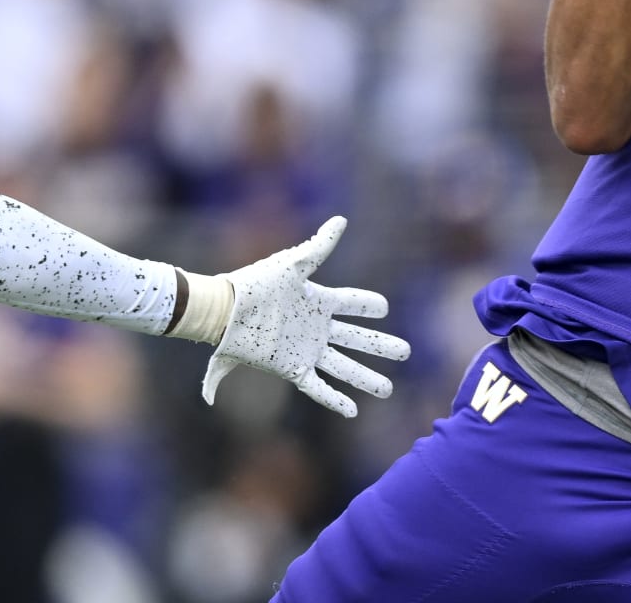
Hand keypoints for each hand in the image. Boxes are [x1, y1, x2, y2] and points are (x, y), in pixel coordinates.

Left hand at [201, 217, 410, 417]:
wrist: (224, 311)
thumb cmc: (254, 284)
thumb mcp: (292, 264)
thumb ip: (319, 246)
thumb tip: (342, 220)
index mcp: (318, 302)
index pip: (352, 303)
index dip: (368, 305)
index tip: (384, 308)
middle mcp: (316, 328)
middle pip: (357, 340)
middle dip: (381, 347)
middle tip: (406, 352)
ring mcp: (305, 350)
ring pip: (344, 367)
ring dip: (366, 378)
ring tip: (387, 390)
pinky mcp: (291, 369)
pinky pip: (318, 387)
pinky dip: (335, 400)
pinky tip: (352, 411)